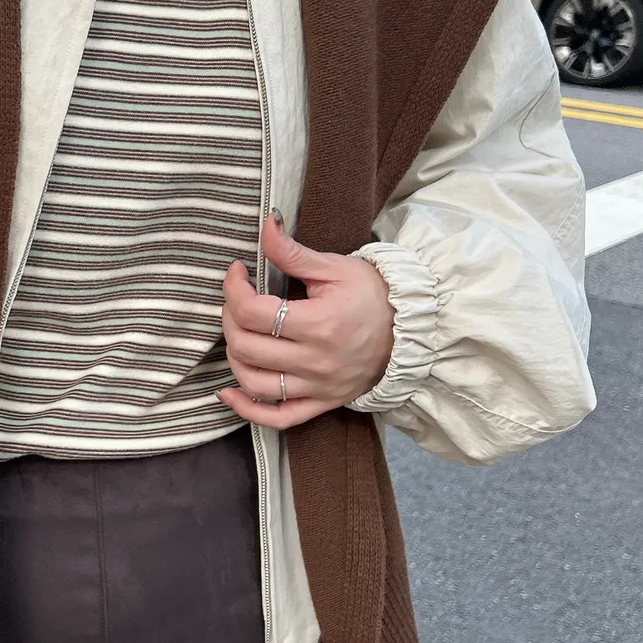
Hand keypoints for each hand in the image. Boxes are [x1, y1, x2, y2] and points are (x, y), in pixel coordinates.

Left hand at [217, 212, 394, 429]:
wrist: (412, 330)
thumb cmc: (373, 294)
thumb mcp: (334, 267)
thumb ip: (292, 252)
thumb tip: (265, 224)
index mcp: (319, 324)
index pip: (253, 312)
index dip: (233, 288)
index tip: (238, 272)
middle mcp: (316, 361)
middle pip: (246, 347)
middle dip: (229, 318)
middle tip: (238, 300)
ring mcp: (318, 387)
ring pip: (254, 383)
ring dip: (234, 358)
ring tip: (239, 334)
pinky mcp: (322, 402)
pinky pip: (278, 418)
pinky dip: (249, 410)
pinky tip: (230, 393)